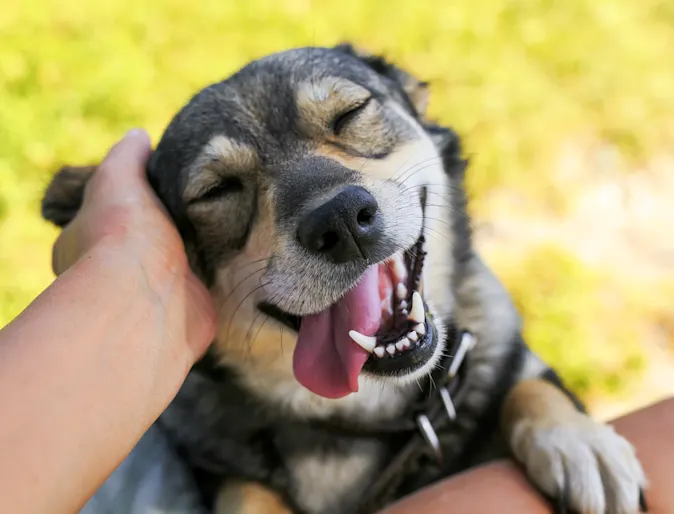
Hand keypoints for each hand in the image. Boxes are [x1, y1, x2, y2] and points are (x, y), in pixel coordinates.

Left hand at [52, 128, 215, 361]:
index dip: (129, 199)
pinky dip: (220, 271)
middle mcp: (115, 273)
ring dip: (199, 248)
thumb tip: (139, 136)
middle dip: (170, 225)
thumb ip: (127, 157)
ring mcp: (154, 294)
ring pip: (179, 262)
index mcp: (85, 242)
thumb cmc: (124, 237)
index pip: (105, 215)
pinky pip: (207, 284)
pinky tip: (241, 249)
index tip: (160, 183)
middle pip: (146, 240)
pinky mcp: (190, 308)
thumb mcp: (117, 179)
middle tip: (205, 199)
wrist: (150, 300)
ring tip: (231, 216)